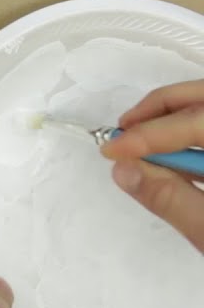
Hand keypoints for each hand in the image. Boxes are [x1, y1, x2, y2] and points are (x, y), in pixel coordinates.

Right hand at [104, 79, 203, 251]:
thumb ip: (173, 199)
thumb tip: (125, 169)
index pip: (203, 123)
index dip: (153, 133)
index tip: (113, 149)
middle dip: (166, 108)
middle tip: (125, 129)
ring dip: (178, 119)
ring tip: (140, 140)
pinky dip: (195, 140)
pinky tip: (173, 159)